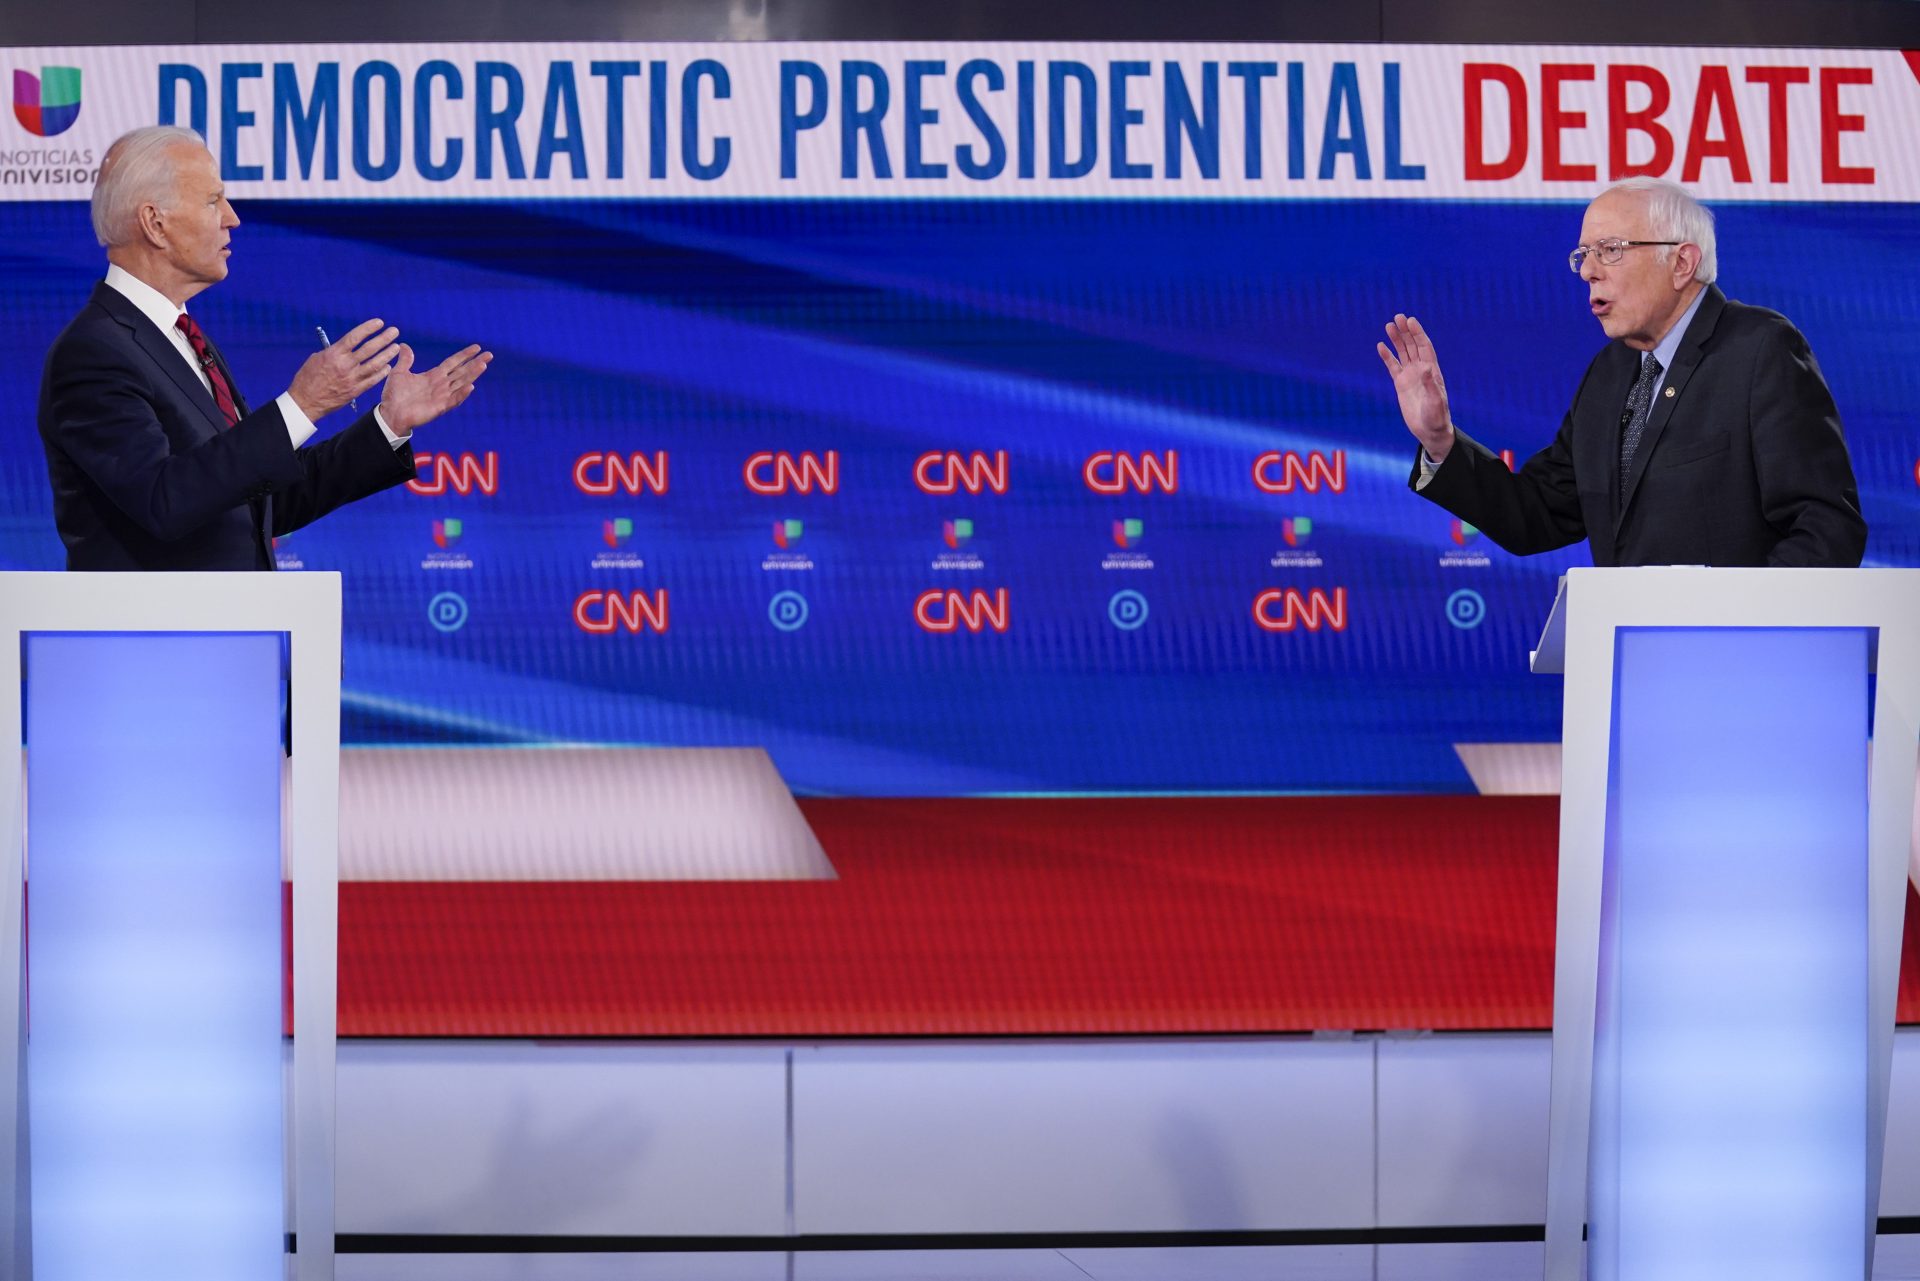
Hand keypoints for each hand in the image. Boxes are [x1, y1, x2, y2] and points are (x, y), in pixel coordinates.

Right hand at [288, 319, 399, 420]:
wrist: (306, 401)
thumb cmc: (308, 378)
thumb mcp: (317, 359)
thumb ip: (334, 352)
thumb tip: (346, 346)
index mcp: (334, 354)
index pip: (355, 337)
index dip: (368, 329)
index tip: (379, 323)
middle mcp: (345, 365)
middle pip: (369, 349)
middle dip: (384, 339)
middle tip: (394, 332)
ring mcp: (351, 378)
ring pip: (375, 364)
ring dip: (387, 355)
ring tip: (396, 347)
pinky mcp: (355, 390)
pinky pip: (372, 380)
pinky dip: (382, 372)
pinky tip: (389, 366)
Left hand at [378, 342, 492, 435]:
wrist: (390, 413)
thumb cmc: (394, 395)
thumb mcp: (399, 373)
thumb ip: (405, 360)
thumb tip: (405, 345)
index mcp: (433, 376)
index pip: (453, 363)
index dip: (464, 355)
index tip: (476, 347)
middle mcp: (441, 385)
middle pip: (462, 371)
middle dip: (475, 363)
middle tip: (489, 354)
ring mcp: (442, 396)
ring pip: (462, 383)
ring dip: (473, 374)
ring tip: (484, 365)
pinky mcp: (440, 407)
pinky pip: (454, 400)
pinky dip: (462, 394)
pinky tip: (470, 386)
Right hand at [1377, 314, 1454, 463]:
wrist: (1430, 430)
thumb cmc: (1437, 417)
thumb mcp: (1436, 402)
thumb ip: (1431, 385)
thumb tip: (1425, 368)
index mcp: (1432, 371)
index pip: (1424, 347)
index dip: (1418, 333)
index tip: (1410, 321)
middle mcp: (1421, 370)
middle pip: (1413, 345)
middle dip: (1406, 331)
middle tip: (1397, 317)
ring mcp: (1411, 376)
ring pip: (1403, 353)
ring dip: (1397, 339)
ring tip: (1388, 325)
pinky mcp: (1401, 384)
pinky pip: (1393, 366)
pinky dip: (1387, 356)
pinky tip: (1381, 346)